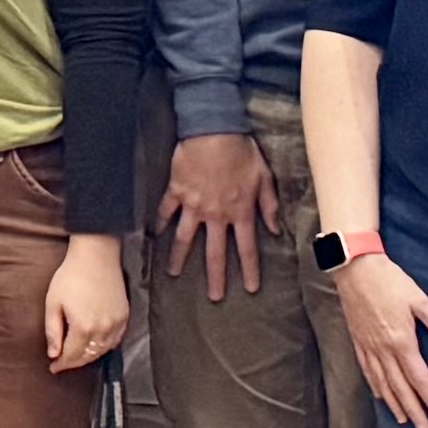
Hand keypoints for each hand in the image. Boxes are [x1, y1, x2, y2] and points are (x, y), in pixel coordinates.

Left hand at [44, 238, 135, 370]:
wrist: (96, 256)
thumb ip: (53, 332)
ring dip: (89, 356)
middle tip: (62, 363)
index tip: (53, 367)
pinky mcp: (124, 315)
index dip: (61, 364)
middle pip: (88, 356)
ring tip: (77, 356)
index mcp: (83, 327)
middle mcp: (103, 329)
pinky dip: (105, 346)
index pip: (72, 356)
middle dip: (74, 362)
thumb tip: (54, 353)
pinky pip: (116, 340)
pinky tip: (96, 345)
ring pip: (103, 350)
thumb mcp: (53, 303)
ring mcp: (116, 323)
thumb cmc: (71, 276)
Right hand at [159, 133, 277, 302]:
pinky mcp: (176, 192)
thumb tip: (274, 229)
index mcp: (240, 212)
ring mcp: (193, 205)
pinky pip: (165, 211)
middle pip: (215, 252)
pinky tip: (153, 235)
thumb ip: (269, 205)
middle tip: (215, 297)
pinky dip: (159, 223)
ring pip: (184, 238)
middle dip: (216, 277)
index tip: (251, 288)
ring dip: (179, 257)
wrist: (213, 130)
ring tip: (173, 273)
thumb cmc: (242, 151)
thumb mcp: (264, 177)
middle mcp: (216, 215)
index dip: (250, 270)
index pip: (247, 248)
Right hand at [340, 255, 427, 427]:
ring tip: (404, 420)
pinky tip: (382, 397)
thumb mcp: (421, 301)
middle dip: (413, 410)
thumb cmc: (390, 282)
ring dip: (395, 405)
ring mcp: (369, 347)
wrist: (355, 269)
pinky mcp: (358, 342)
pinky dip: (377, 388)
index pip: (419, 377)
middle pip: (401, 387)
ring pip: (383, 384)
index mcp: (402, 340)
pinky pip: (368, 372)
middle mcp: (384, 349)